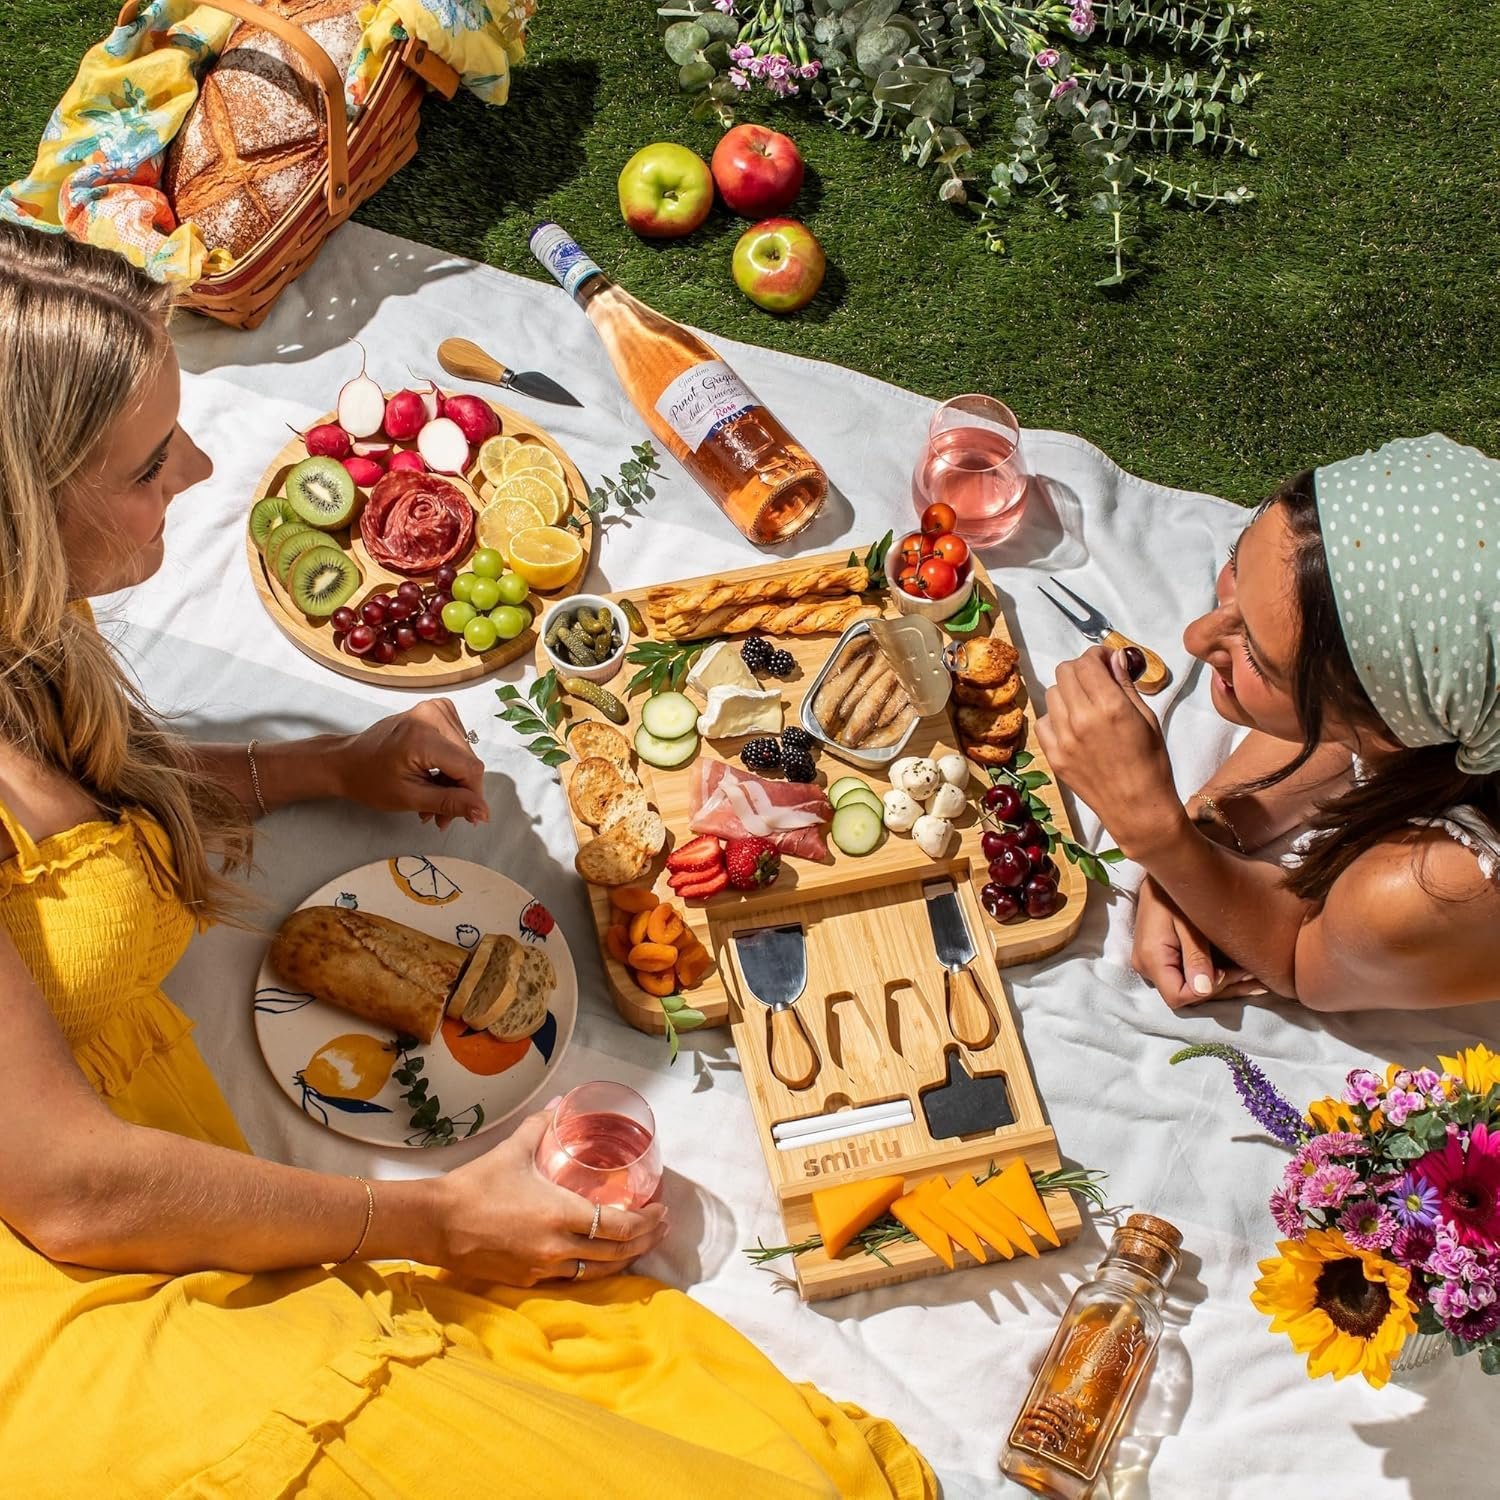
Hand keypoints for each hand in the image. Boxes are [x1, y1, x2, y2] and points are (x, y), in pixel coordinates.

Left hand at [333, 700, 487, 829]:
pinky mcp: (435, 711)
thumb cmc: (369, 779)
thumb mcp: (410, 798)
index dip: (473, 795)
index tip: (469, 818)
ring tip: (432, 800)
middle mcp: (432, 715)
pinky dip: (449, 765)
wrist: (346, 761)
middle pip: (468, 761)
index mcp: (423, 736)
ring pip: (464, 754)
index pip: (469, 767)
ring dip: (453, 781)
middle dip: (459, 792)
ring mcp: (434, 710)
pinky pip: (457, 743)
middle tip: (441, 816)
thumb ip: (450, 803)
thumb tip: (483, 812)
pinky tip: (434, 778)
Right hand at [431, 1109, 668, 1286]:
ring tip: (640, 1245)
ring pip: (597, 1272)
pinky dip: (593, 1269)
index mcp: (561, 1214)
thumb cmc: (476, 1185)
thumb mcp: (513, 1149)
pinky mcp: (528, 1280)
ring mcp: (544, 1268)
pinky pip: (572, 1279)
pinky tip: (599, 1258)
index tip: (660, 1209)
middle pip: (616, 1254)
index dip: (645, 1221)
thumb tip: (562, 1103)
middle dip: (645, 1242)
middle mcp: (559, 1247)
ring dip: (624, 1260)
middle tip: (661, 1227)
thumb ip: (543, 1125)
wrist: (436, 1224)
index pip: (619, 1226)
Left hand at [1035, 646, 1183, 860]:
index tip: (1106, 661)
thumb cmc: (1151, 762)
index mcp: (1110, 706)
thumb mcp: (1147, 718)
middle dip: (1081, 670)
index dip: (1096, 655)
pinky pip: (1043, 721)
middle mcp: (1081, 718)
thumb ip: (1125, 685)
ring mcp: (1062, 738)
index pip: (1087, 662)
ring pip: (1051, 693)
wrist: (1137, 808)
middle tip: (1096, 680)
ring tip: (1085, 705)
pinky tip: (1073, 727)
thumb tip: (1114, 657)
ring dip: (1068, 691)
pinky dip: (1055, 717)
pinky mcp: (1052, 755)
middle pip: (1064, 672)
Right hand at [1131, 876, 1268, 1007]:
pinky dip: (1217, 975)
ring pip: (1191, 988)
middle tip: (1253, 973)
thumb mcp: (1188, 921)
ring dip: (1224, 984)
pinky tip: (1242, 973)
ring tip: (1255, 977)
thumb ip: (1195, 956)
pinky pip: (1189, 975)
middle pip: (1188, 995)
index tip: (1232, 972)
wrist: (1162, 868)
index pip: (1179, 996)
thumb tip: (1203, 990)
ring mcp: (1153, 964)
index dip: (1209, 991)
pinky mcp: (1163, 958)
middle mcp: (1148, 967)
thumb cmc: (1174, 891)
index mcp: (1152, 959)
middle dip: (1223, 987)